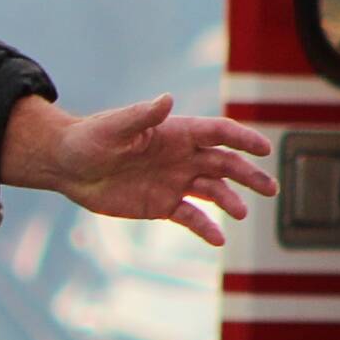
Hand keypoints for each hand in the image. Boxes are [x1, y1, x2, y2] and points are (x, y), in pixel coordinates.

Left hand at [0, 93, 275, 246]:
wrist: (68, 167)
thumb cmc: (90, 139)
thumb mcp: (114, 126)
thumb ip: (143, 116)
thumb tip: (167, 100)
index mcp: (176, 132)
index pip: (218, 133)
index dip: (242, 139)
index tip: (264, 149)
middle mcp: (182, 156)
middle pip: (225, 163)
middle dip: (249, 174)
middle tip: (270, 189)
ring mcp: (174, 181)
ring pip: (213, 191)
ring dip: (230, 201)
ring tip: (240, 213)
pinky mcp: (162, 205)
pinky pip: (191, 217)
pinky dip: (206, 227)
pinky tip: (218, 239)